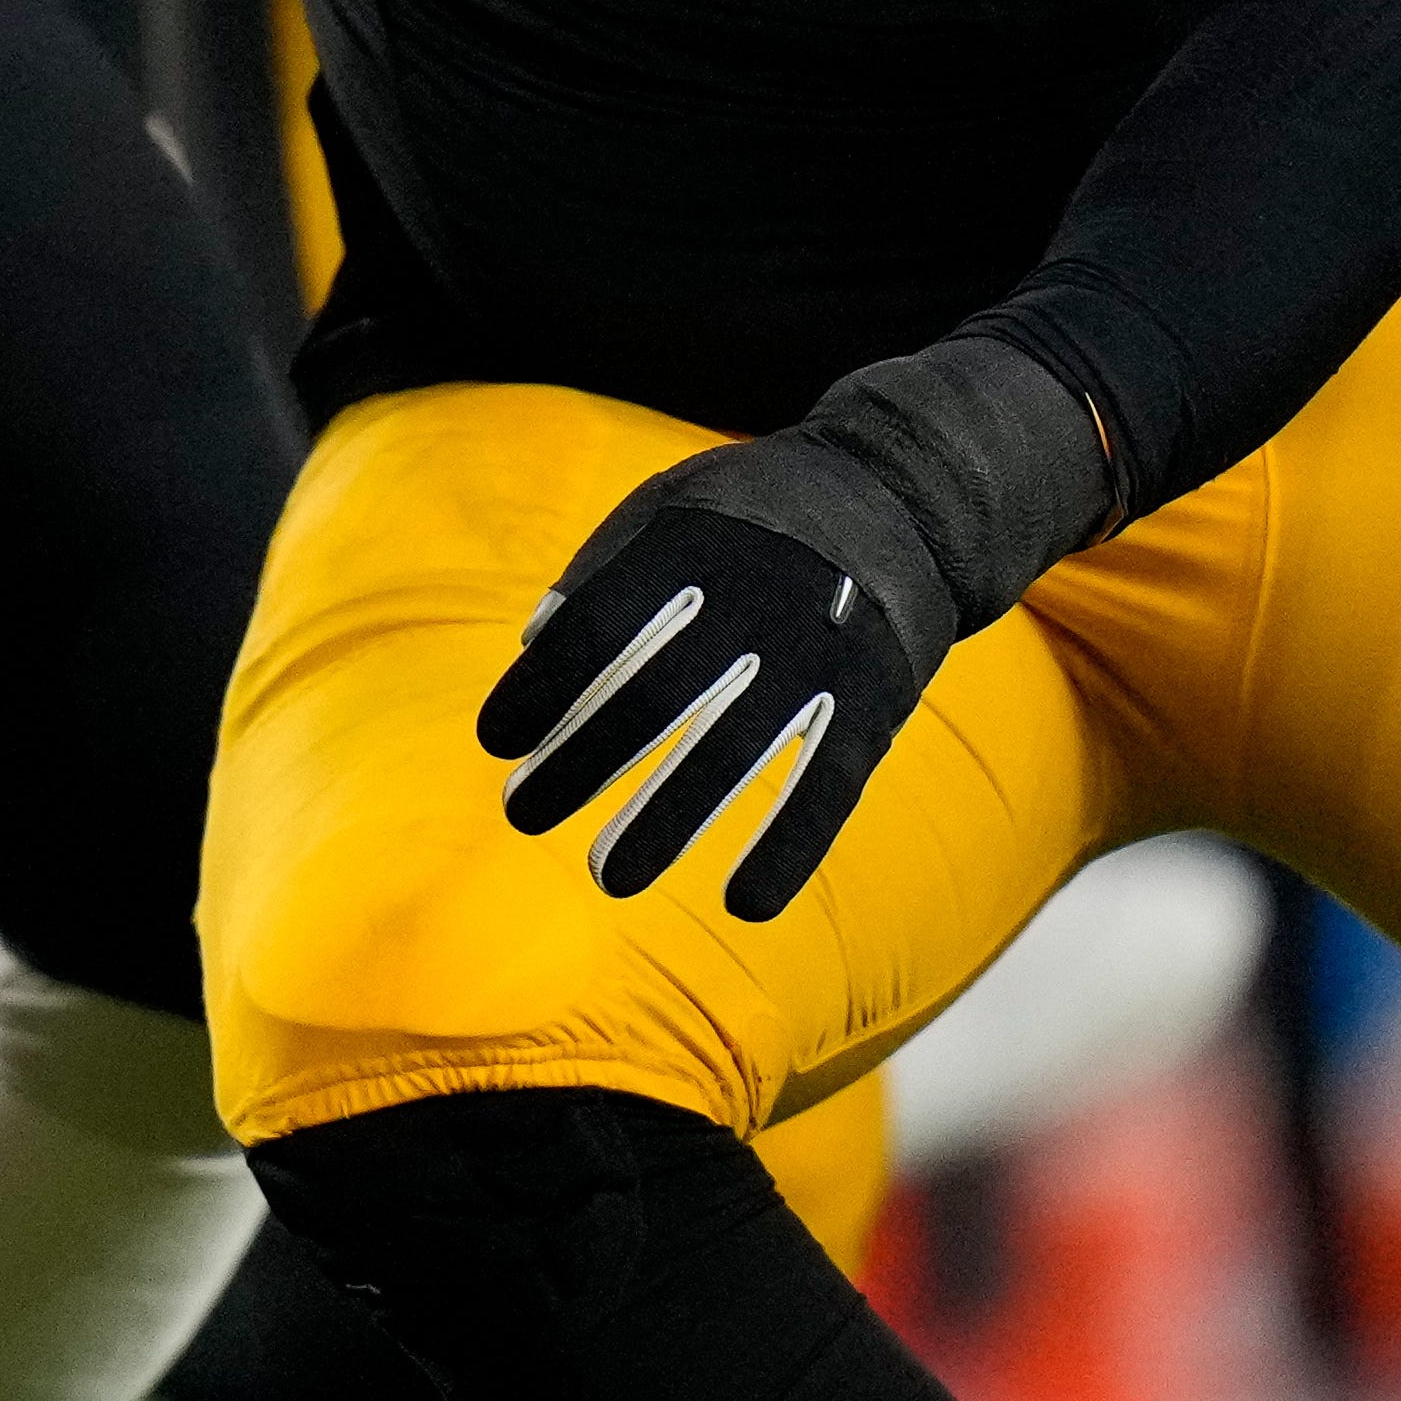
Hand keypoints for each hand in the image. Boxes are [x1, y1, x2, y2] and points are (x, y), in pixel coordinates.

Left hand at [475, 341, 1104, 918]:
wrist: (903, 496)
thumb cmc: (752, 511)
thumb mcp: (672, 505)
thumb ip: (599, 569)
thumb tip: (532, 648)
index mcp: (691, 548)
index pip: (600, 625)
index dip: (543, 687)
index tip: (497, 740)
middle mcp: (754, 602)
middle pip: (653, 698)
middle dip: (582, 763)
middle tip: (523, 815)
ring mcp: (819, 656)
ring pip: (734, 753)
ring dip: (668, 820)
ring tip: (609, 878)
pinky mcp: (874, 703)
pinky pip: (828, 785)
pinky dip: (788, 848)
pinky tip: (742, 903)